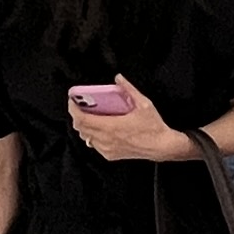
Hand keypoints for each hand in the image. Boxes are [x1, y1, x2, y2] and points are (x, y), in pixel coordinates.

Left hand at [67, 78, 184, 161]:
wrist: (162, 146)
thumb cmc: (153, 127)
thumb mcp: (143, 104)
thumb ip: (129, 89)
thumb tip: (119, 78)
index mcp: (111, 126)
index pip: (82, 119)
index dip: (73, 109)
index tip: (72, 101)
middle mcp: (106, 139)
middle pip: (81, 128)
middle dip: (77, 116)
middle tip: (80, 106)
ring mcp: (107, 149)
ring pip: (86, 137)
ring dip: (85, 127)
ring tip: (90, 117)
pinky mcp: (110, 155)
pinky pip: (95, 145)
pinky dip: (93, 136)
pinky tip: (101, 129)